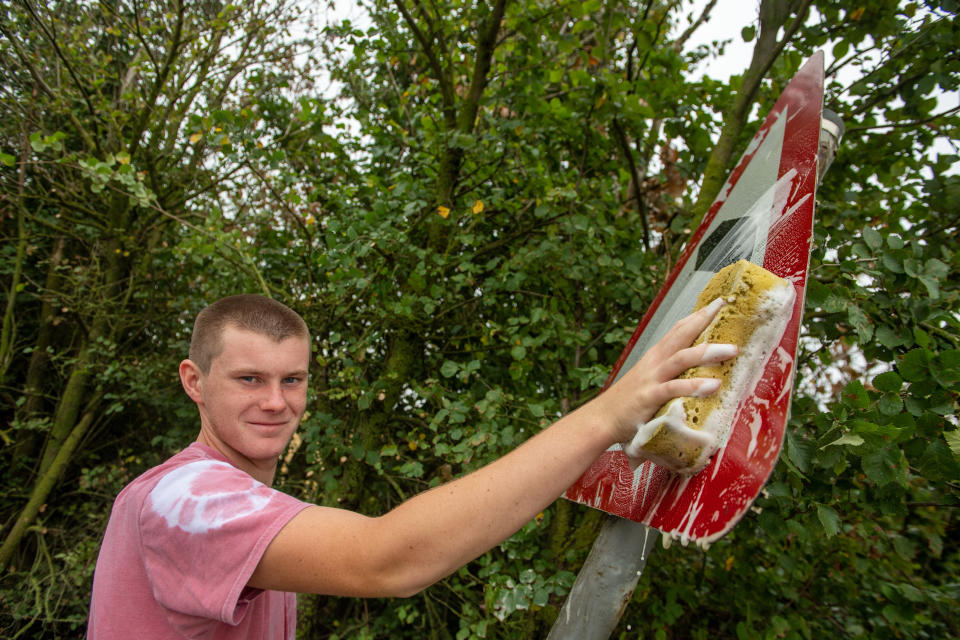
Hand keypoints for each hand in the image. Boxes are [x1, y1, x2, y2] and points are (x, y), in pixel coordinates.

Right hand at [593, 298, 737, 443]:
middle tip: (725, 307)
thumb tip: (698, 371)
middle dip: (704, 320)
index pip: (678, 329)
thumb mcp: (650, 379)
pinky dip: (694, 386)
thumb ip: (671, 373)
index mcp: (656, 356)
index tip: (718, 303)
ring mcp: (653, 378)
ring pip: (682, 359)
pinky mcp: (651, 397)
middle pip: (682, 335)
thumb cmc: (629, 401)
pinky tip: (713, 386)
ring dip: (707, 352)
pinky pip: (675, 389)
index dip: (698, 315)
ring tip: (732, 349)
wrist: (603, 418)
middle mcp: (655, 362)